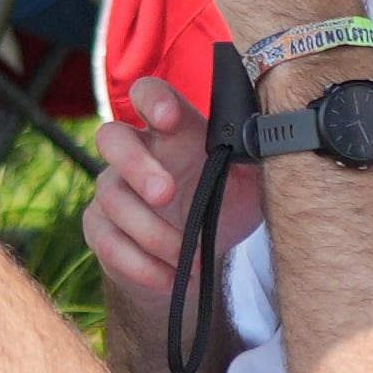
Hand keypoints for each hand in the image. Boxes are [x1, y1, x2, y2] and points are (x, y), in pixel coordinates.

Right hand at [84, 67, 259, 328]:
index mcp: (173, 133)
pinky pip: (107, 242)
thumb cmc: (222, 209)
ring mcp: (113, 190)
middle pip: (111, 137)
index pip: (149, 95)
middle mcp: (136, 155)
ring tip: (188, 258)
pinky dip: (142, 264)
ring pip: (112, 197)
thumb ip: (255, 163)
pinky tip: (171, 276)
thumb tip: (272, 143)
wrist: (198, 264)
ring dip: (152, 231)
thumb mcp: (249, 187)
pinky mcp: (100, 229)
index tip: (169, 118)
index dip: (153, 99)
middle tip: (167, 194)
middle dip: (137, 165)